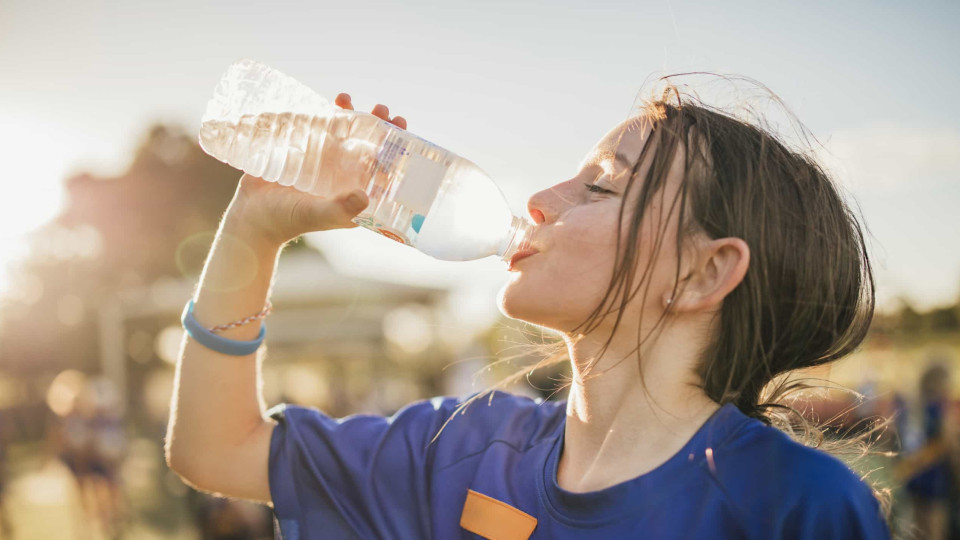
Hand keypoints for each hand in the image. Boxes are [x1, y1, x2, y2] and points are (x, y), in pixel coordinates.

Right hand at [226, 94, 407, 245]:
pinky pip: (319, 128)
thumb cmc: (287, 221)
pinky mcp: (303, 152)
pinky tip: (330, 102)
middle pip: (367, 146)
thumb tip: (366, 195)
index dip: (396, 150)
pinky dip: (325, 113)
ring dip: (352, 115)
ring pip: (344, 133)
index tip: (402, 131)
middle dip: (378, 126)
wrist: (251, 216)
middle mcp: (343, 177)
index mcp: (355, 193)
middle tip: (382, 110)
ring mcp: (324, 163)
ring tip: (348, 99)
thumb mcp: (317, 215)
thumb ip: (340, 209)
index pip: (383, 169)